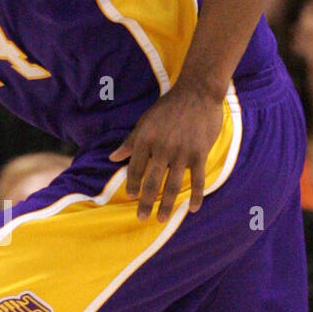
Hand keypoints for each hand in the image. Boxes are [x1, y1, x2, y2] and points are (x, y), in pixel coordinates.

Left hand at [109, 81, 223, 221]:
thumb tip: (112, 158)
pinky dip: (196, 195)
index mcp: (146, 140)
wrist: (198, 92)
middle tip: (141, 218)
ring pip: (173, 184)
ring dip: (166, 205)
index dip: (133, 184)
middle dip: (146, 202)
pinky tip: (192, 209)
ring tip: (161, 219)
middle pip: (152, 181)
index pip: (136, 168)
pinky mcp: (200, 153)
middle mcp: (162, 148)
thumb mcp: (145, 121)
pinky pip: (197, 179)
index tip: (132, 197)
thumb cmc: (169, 106)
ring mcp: (182, 152)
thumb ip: (130, 142)